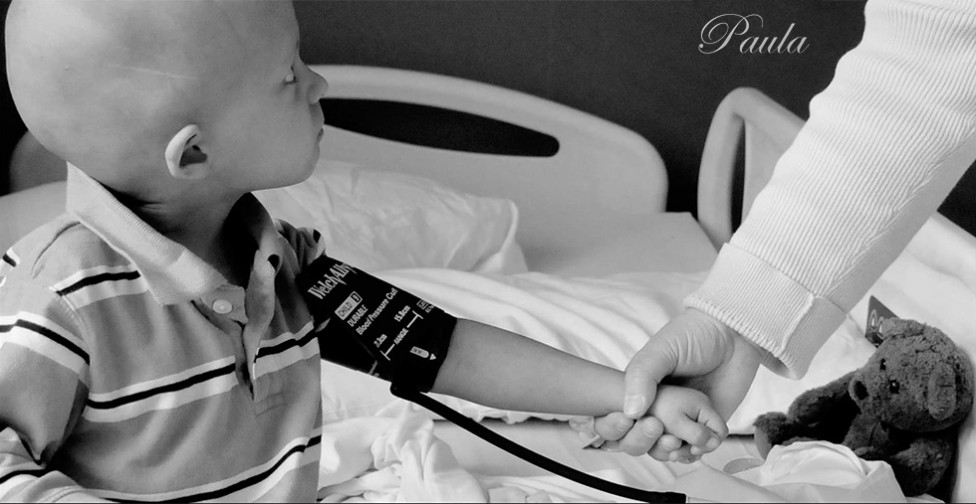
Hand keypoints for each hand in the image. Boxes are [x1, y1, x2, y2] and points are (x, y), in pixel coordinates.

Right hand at [592, 309, 761, 459]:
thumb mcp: (661, 350)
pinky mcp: (704, 427)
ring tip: (678, 441)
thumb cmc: (694, 335)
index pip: (615, 418)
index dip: (615, 427)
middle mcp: (655, 408)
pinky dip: (693, 454)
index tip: (627, 421)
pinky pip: (693, 451)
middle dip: (642, 441)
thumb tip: (631, 412)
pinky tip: (697, 445)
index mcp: (637, 390)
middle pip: (635, 440)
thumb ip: (642, 377)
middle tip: (658, 428)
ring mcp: (680, 420)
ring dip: (668, 452)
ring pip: (662, 450)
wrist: (735, 336)